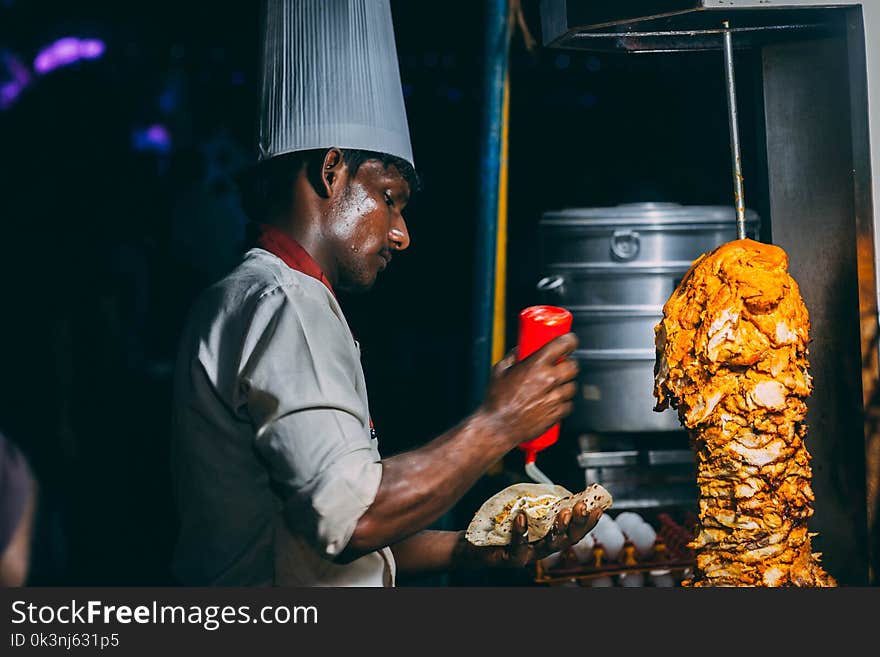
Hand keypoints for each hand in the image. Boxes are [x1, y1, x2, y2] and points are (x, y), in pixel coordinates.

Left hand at [456, 501, 601, 568]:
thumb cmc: (499, 526)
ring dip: (558, 529)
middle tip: (583, 507)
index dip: (587, 522)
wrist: (473, 545)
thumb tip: (557, 490)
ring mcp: (528, 555)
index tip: (599, 507)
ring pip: (548, 545)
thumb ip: (539, 504)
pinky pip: (518, 545)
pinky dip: (521, 530)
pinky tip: (522, 516)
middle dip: (578, 524)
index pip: (573, 531)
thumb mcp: (523, 511)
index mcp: (548, 538)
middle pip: (567, 540)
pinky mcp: (511, 558)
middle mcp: (541, 549)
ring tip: (564, 513)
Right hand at [478, 333, 579, 446]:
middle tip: (560, 367)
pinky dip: (563, 402)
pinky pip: (568, 404)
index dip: (569, 341)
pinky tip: (551, 401)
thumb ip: (513, 357)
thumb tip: (521, 350)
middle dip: (568, 365)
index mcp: (536, 365)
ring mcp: (554, 398)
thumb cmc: (496, 400)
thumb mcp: (499, 370)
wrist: (498, 426)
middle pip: (573, 367)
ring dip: (565, 384)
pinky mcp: (556, 414)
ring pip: (572, 386)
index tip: (569, 341)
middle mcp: (548, 380)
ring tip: (553, 387)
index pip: (563, 345)